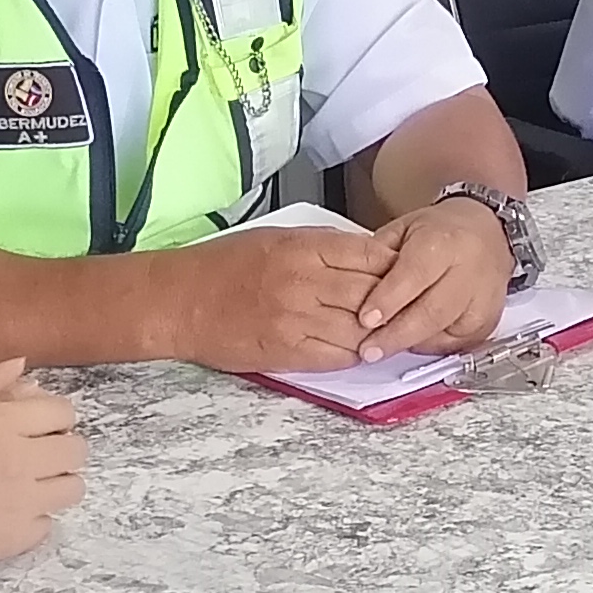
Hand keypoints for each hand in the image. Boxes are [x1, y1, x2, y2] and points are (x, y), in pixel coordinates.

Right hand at [0, 372, 84, 573]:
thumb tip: (20, 366)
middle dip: (61, 448)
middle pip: (76, 450)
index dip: (54, 416)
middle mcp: (18, 461)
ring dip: (55, 483)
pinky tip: (8, 513)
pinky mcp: (13, 540)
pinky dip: (33, 518)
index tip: (40, 425)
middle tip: (37, 455)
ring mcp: (20, 503)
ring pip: (72, 489)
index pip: (61, 412)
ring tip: (28, 484)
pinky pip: (47, 525)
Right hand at [165, 223, 399, 374]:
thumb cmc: (223, 266)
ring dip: (382, 331)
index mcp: (304, 246)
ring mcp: (299, 318)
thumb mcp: (277, 238)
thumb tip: (367, 254)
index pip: (371, 254)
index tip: (409, 271)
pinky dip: (357, 353)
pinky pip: (339, 354)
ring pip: (363, 327)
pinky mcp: (289, 350)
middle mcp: (306, 281)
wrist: (179, 301)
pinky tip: (363, 349)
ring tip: (393, 332)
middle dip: (397, 300)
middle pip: (374, 291)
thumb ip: (323, 247)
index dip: (396, 265)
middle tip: (413, 305)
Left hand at [356, 197, 515, 360]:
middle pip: (431, 311)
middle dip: (396, 334)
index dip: (388, 299)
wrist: (487, 232)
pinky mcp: (486, 321)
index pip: (414, 274)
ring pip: (444, 331)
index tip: (365, 319)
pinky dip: (430, 347)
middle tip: (368, 349)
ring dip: (410, 344)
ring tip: (383, 349)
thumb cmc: (442, 231)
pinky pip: (456, 344)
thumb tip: (354, 290)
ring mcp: (481, 298)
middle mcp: (468, 270)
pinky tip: (411, 344)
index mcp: (443, 241)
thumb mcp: (403, 229)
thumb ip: (378, 257)